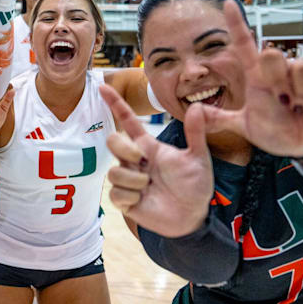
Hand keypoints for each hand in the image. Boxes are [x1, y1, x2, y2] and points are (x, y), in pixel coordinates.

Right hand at [99, 83, 212, 237]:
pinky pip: (116, 192)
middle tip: (143, 161)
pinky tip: (143, 200)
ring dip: (135, 180)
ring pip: (114, 171)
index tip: (103, 86)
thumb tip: (197, 106)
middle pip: (112, 141)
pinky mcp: (123, 199)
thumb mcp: (198, 158)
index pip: (128, 121)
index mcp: (149, 146)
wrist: (193, 217)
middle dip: (125, 149)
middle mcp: (134, 161)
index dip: (116, 103)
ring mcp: (127, 179)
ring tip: (150, 186)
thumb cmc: (195, 186)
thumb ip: (195, 133)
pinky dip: (131, 197)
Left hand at [198, 0, 302, 156]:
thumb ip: (220, 118)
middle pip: (271, 55)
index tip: (226, 3)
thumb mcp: (244, 126)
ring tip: (300, 107)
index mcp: (257, 76)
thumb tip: (192, 112)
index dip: (236, 24)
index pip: (244, 45)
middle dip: (276, 83)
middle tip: (283, 104)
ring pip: (299, 67)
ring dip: (299, 94)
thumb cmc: (277, 132)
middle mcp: (279, 68)